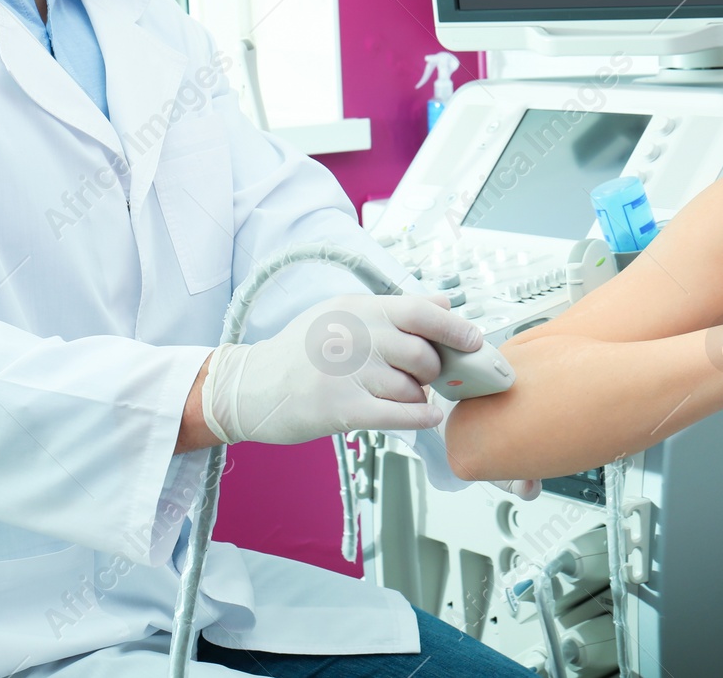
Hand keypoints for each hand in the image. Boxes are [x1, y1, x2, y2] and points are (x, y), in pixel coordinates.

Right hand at [201, 293, 483, 444]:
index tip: (474, 341)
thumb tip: (446, 304)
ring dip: (417, 397)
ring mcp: (346, 372)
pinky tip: (425, 416)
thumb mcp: (344, 315)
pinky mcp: (339, 407)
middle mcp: (354, 335)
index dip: (454, 329)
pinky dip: (420, 418)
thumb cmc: (301, 352)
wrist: (248, 387)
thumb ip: (396, 310)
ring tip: (400, 396)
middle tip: (423, 378)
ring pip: (412, 388)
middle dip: (433, 372)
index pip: (420, 311)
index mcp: (358, 308)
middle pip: (423, 355)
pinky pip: (399, 415)